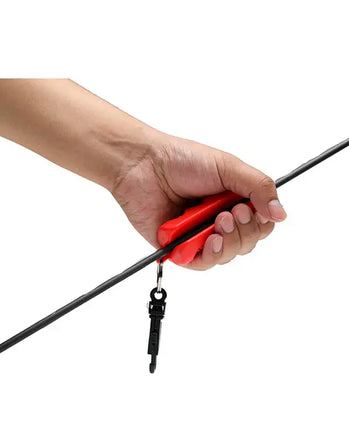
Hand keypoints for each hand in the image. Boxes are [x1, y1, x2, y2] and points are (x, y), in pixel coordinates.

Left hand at [110, 133, 285, 269]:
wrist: (144, 166)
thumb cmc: (181, 160)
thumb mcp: (228, 167)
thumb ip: (259, 187)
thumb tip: (280, 214)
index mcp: (231, 200)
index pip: (260, 223)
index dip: (260, 222)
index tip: (249, 209)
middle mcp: (216, 220)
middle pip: (246, 242)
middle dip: (244, 230)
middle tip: (230, 213)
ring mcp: (198, 235)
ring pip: (227, 254)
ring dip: (228, 241)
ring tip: (217, 222)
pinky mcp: (179, 247)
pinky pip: (202, 263)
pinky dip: (210, 254)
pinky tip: (209, 240)